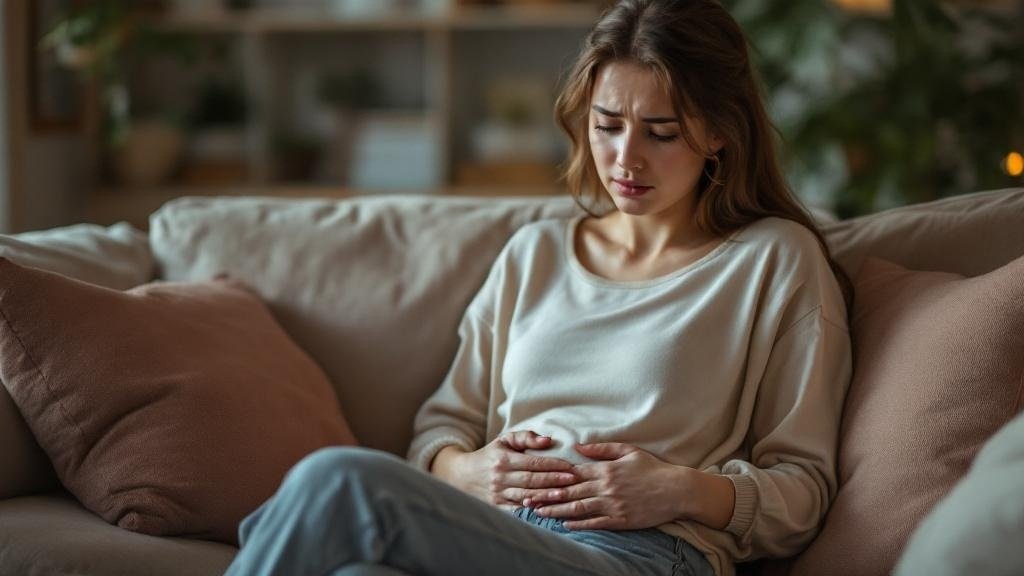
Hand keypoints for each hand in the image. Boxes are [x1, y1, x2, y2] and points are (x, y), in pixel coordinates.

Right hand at [432, 431, 578, 510]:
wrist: (462, 476)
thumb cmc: (489, 455)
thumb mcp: (504, 440)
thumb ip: (526, 437)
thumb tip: (547, 440)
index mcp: (504, 460)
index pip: (533, 463)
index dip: (553, 465)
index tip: (570, 466)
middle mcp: (500, 478)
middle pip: (532, 480)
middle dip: (554, 480)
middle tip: (574, 480)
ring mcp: (498, 494)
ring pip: (527, 496)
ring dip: (547, 496)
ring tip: (565, 495)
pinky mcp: (497, 507)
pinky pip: (517, 510)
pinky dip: (532, 511)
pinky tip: (546, 510)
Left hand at [523, 442, 693, 530]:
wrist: (676, 490)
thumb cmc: (652, 469)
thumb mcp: (628, 451)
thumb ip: (601, 449)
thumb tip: (577, 447)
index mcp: (605, 469)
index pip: (573, 473)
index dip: (552, 477)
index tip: (535, 478)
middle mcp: (606, 487)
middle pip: (570, 492)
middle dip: (546, 495)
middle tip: (527, 499)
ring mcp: (612, 505)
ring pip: (578, 509)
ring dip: (556, 510)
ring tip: (539, 512)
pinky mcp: (620, 520)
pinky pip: (595, 523)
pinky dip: (578, 524)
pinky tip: (564, 524)